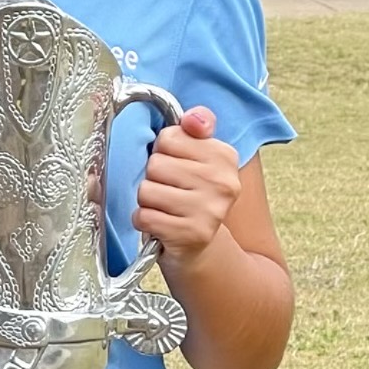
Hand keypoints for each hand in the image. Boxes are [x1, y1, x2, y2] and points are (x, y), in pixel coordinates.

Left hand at [133, 105, 240, 260]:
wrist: (202, 249)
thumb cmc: (191, 194)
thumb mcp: (199, 156)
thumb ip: (196, 128)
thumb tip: (193, 119)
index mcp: (225, 156)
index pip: (169, 138)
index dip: (163, 152)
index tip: (176, 166)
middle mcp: (223, 183)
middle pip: (155, 164)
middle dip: (153, 177)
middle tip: (169, 190)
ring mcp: (210, 210)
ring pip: (146, 190)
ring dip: (147, 201)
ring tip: (164, 207)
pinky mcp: (191, 235)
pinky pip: (144, 216)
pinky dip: (143, 220)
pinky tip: (159, 224)